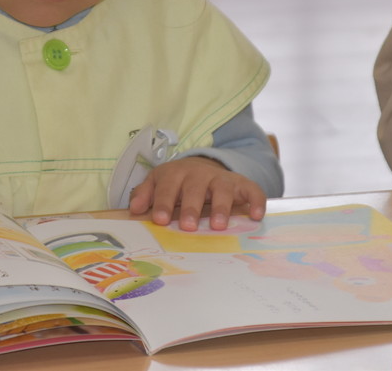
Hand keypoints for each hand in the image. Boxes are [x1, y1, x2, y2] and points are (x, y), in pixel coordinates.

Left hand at [127, 156, 265, 231]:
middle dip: (191, 207)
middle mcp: (199, 174)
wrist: (203, 165)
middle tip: (188, 227)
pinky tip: (256, 216)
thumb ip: (145, 194)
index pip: (167, 187)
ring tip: (218, 226)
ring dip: (221, 207)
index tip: (160, 220)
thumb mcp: (158, 182)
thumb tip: (134, 209)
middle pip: (194, 188)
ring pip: (222, 189)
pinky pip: (251, 190)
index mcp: (175, 174)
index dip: (164, 203)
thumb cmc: (177, 182)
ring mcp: (221, 178)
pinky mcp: (240, 184)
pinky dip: (256, 201)